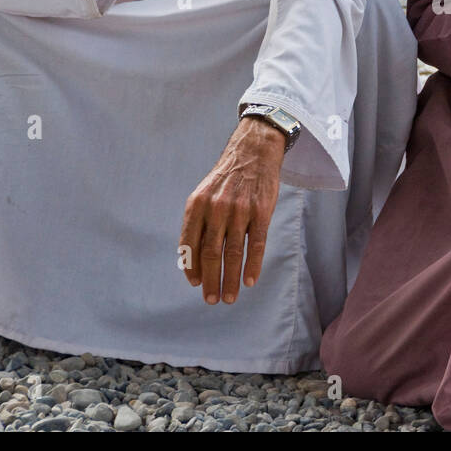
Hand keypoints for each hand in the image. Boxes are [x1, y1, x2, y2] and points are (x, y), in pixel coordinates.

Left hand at [178, 118, 284, 304]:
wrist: (253, 151)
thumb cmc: (227, 178)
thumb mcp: (204, 194)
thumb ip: (198, 223)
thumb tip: (192, 259)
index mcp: (196, 205)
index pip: (189, 243)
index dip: (191, 267)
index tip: (196, 284)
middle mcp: (215, 208)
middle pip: (210, 253)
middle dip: (210, 280)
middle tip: (212, 300)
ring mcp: (239, 209)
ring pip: (233, 252)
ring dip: (230, 279)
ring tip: (229, 297)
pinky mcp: (261, 211)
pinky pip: (256, 244)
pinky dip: (252, 265)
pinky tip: (249, 281)